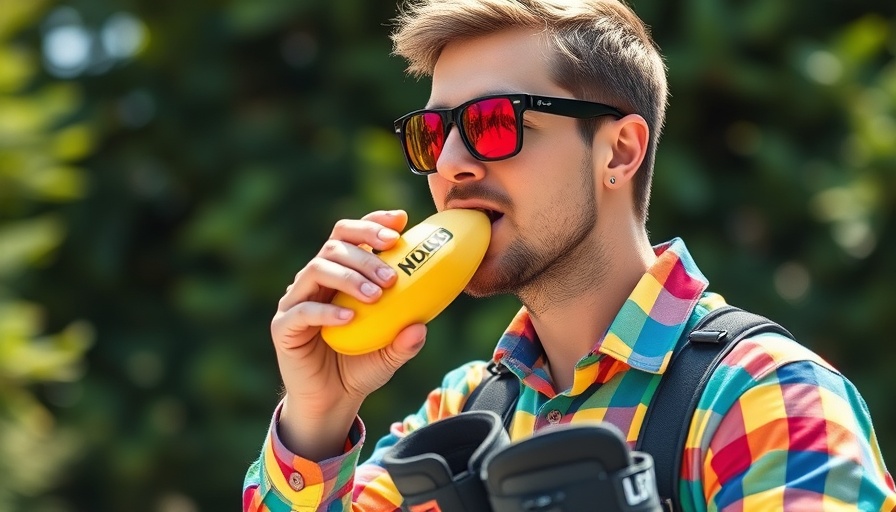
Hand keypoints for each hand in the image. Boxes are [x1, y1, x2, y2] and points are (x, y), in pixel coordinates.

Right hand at [271, 209, 427, 459]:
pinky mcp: (284, 326)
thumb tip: (421, 328)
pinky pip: (303, 310)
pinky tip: (349, 318)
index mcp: (341, 275)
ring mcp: (297, 300)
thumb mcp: (390, 355)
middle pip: (335, 244)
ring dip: (349, 277)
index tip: (400, 221)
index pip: (351, 235)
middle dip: (366, 252)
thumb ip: (406, 342)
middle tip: (392, 275)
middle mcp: (316, 281)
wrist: (332, 401)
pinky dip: (327, 311)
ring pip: (317, 268)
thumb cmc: (360, 367)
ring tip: (375, 295)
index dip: (372, 223)